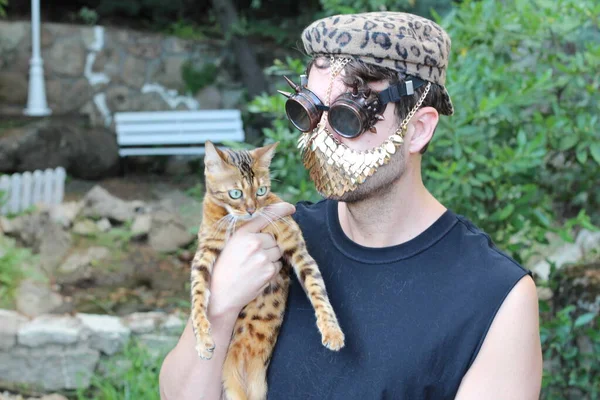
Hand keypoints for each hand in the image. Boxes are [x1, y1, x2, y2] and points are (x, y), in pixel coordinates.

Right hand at [208, 202, 295, 318]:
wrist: (221, 293)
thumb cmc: (225, 268)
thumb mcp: (232, 244)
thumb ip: (249, 235)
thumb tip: (269, 230)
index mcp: (243, 233)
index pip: (265, 216)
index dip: (280, 210)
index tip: (290, 208)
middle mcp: (254, 242)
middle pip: (274, 238)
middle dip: (268, 246)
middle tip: (253, 257)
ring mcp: (263, 257)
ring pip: (277, 252)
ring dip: (271, 258)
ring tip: (254, 267)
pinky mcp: (269, 271)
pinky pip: (278, 265)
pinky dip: (271, 270)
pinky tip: (257, 275)